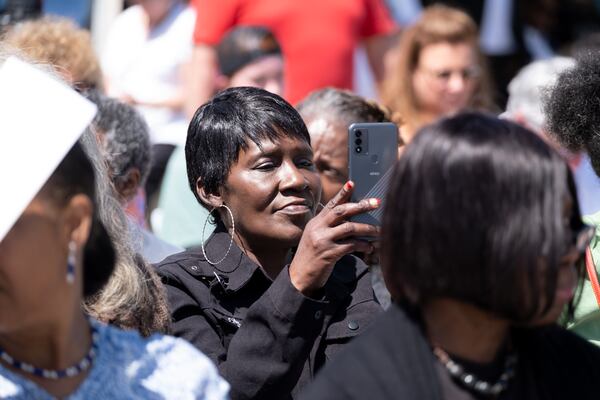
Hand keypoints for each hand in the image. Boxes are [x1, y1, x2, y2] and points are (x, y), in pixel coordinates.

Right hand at [289, 181, 379, 295]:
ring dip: (367, 228)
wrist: (299, 277)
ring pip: (350, 228)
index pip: (331, 204)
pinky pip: (351, 245)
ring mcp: (323, 240)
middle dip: (361, 206)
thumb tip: (351, 219)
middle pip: (342, 211)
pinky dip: (363, 245)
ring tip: (379, 230)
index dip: (343, 193)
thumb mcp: (316, 237)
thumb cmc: (311, 257)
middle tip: (377, 203)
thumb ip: (329, 227)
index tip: (352, 183)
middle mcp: (318, 228)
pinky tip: (370, 247)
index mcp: (315, 222)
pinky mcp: (329, 253)